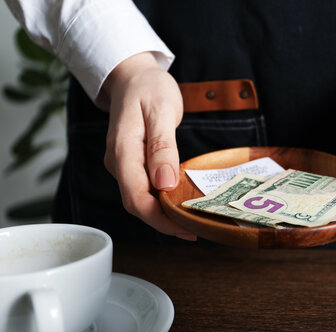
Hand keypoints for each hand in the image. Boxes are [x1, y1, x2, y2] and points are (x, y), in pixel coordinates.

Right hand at [101, 52, 195, 239]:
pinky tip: (181, 204)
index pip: (136, 197)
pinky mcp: (132, 164)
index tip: (186, 228)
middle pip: (137, 204)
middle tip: (196, 230)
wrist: (134, 76)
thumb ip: (162, 147)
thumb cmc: (149, 88)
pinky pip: (145, 189)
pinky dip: (163, 201)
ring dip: (164, 214)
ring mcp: (124, 164)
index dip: (160, 219)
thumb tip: (165, 183)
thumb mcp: (161, 111)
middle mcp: (118, 163)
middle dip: (165, 222)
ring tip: (192, 222)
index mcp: (122, 151)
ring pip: (141, 199)